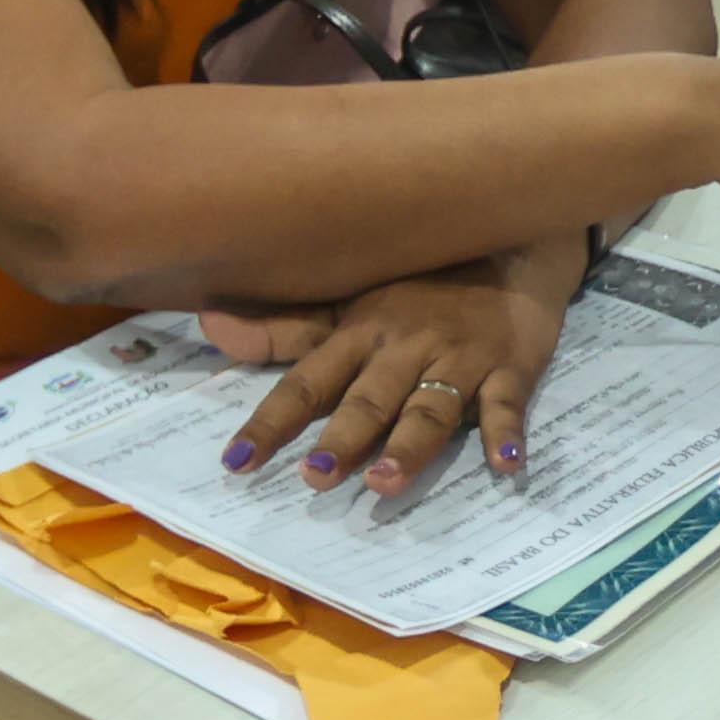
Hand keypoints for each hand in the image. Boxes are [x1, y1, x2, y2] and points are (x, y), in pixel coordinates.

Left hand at [222, 253, 573, 492]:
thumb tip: (208, 326)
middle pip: (369, 399)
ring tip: (386, 481)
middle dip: (342, 437)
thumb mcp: (348, 301)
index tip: (237, 462)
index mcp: (359, 333)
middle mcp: (404, 346)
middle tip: (314, 477)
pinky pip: (509, 404)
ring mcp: (459, 358)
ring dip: (410, 445)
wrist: (508, 238)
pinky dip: (508, 435)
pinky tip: (506, 466)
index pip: (306, 382)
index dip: (271, 422)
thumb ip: (284, 329)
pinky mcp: (511, 367)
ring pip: (431, 406)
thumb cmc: (418, 282)